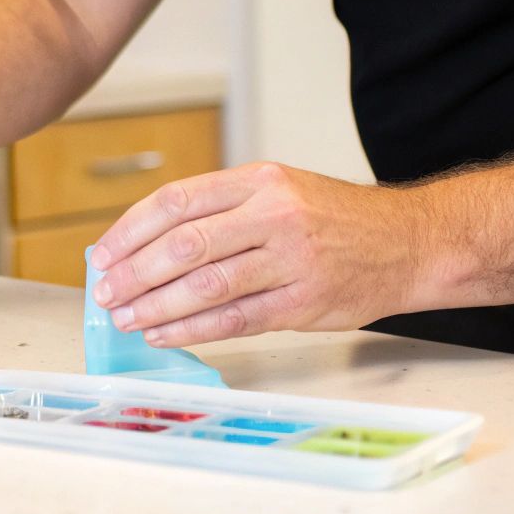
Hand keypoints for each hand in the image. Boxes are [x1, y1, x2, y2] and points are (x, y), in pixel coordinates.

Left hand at [88, 162, 451, 345]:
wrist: (410, 243)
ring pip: (205, 285)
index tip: (104, 253)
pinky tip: (163, 334)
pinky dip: (191, 330)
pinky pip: (234, 320)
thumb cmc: (335, 219)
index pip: (177, 201)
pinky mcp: (303, 303)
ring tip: (125, 317)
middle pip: (184, 245)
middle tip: (105, 293)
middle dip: (134, 273)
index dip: (131, 230)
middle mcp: (273, 214)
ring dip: (155, 306)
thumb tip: (147, 243)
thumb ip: (220, 210)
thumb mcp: (279, 190)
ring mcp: (290, 260)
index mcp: (260, 180)